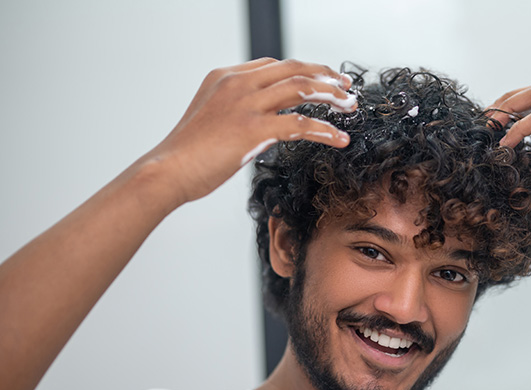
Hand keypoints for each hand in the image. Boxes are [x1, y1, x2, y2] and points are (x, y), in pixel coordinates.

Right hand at [148, 58, 355, 204]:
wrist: (167, 170)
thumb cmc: (187, 154)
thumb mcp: (211, 118)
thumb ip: (238, 111)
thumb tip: (267, 121)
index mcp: (226, 77)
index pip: (275, 65)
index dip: (305, 70)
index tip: (325, 80)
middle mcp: (237, 83)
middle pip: (294, 69)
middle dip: (326, 76)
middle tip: (347, 87)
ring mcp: (246, 104)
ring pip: (302, 89)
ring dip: (332, 96)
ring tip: (350, 108)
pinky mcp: (253, 129)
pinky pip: (300, 124)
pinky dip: (325, 130)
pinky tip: (340, 139)